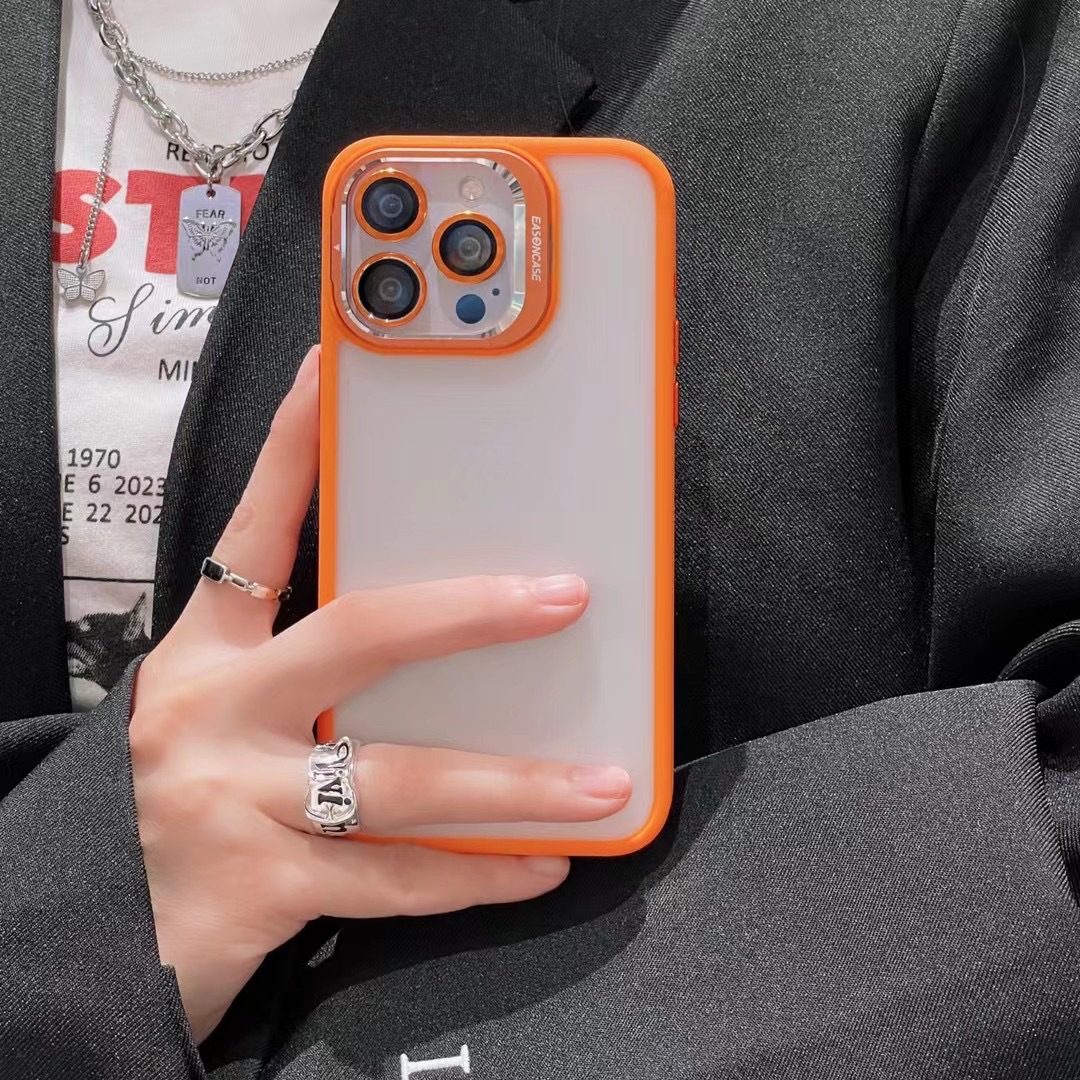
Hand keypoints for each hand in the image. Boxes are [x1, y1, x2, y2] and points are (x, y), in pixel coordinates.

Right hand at [131, 346, 630, 1042]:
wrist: (90, 939)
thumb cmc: (172, 810)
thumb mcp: (215, 721)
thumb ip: (303, 682)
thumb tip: (440, 660)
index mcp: (203, 656)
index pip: (256, 531)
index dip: (294, 447)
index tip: (334, 367)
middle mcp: (215, 710)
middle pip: (360, 636)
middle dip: (471, 614)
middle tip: (564, 597)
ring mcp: (234, 797)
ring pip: (400, 775)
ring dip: (514, 782)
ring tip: (602, 782)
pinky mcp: (260, 885)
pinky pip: (397, 876)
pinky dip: (478, 873)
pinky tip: (541, 865)